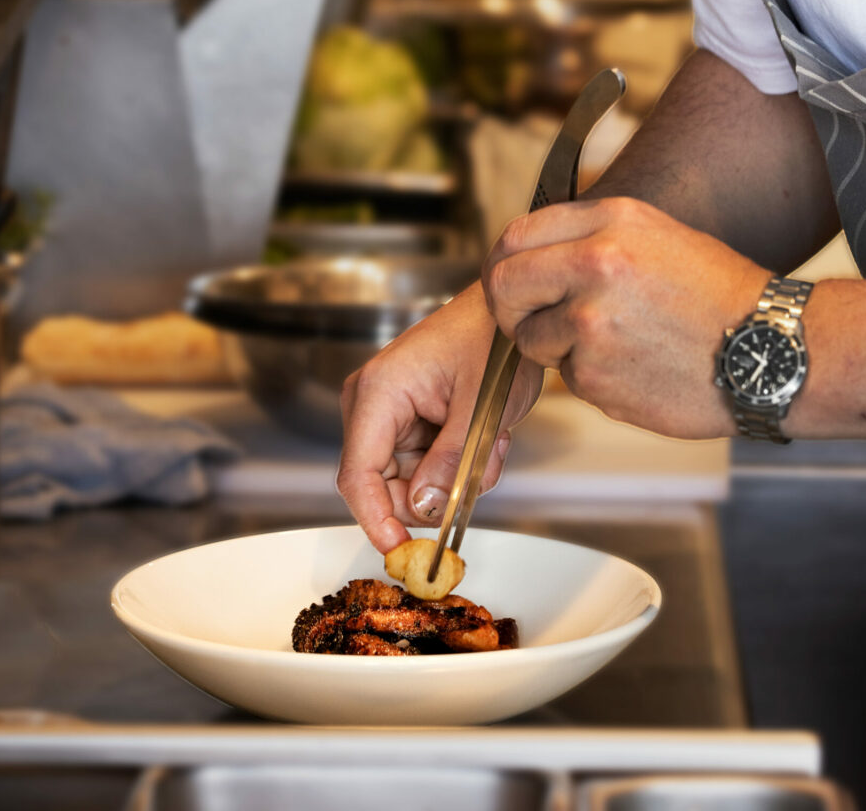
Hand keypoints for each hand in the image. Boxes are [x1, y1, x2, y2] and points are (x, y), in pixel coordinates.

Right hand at [336, 281, 544, 553]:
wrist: (507, 311)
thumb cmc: (493, 340)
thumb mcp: (479, 409)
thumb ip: (451, 463)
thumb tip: (425, 510)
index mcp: (378, 394)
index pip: (358, 477)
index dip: (376, 521)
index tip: (403, 553)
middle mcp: (372, 404)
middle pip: (384, 486)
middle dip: (435, 494)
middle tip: (478, 476)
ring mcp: (389, 413)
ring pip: (411, 482)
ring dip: (455, 478)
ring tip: (490, 443)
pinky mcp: (408, 420)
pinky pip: (425, 467)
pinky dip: (458, 465)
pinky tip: (484, 437)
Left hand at [481, 196, 768, 439]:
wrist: (771, 352)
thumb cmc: (720, 296)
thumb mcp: (658, 236)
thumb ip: (591, 236)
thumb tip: (532, 251)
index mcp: (610, 222)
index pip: (515, 236)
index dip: (504, 262)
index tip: (512, 281)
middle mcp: (594, 264)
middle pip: (503, 285)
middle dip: (510, 307)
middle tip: (529, 320)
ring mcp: (591, 323)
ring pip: (530, 338)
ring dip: (556, 348)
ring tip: (612, 344)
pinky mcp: (595, 376)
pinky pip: (567, 377)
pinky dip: (591, 377)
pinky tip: (635, 367)